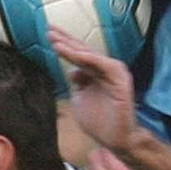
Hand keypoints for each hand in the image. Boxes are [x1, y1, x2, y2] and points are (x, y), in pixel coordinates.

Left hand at [48, 27, 138, 151]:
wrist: (116, 140)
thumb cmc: (99, 122)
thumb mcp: (80, 99)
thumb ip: (76, 84)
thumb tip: (72, 70)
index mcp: (95, 73)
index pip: (78, 55)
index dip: (64, 44)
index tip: (49, 34)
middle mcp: (104, 70)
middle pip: (83, 51)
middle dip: (66, 40)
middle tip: (50, 29)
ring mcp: (114, 74)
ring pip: (91, 56)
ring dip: (74, 48)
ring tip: (57, 42)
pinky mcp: (121, 81)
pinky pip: (104, 65)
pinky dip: (89, 59)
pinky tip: (76, 54)